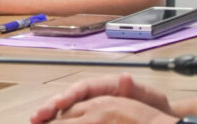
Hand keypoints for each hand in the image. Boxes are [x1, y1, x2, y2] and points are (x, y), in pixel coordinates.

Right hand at [30, 74, 174, 122]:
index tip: (58, 103)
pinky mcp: (90, 115)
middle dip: (51, 106)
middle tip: (37, 116)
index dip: (68, 95)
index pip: (83, 88)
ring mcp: (91, 104)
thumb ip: (134, 90)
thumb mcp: (150, 98)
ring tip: (35, 120)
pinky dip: (57, 121)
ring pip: (65, 108)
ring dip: (49, 114)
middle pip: (69, 97)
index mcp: (106, 86)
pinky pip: (70, 118)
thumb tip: (125, 77)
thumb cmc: (155, 107)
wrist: (161, 116)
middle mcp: (95, 93)